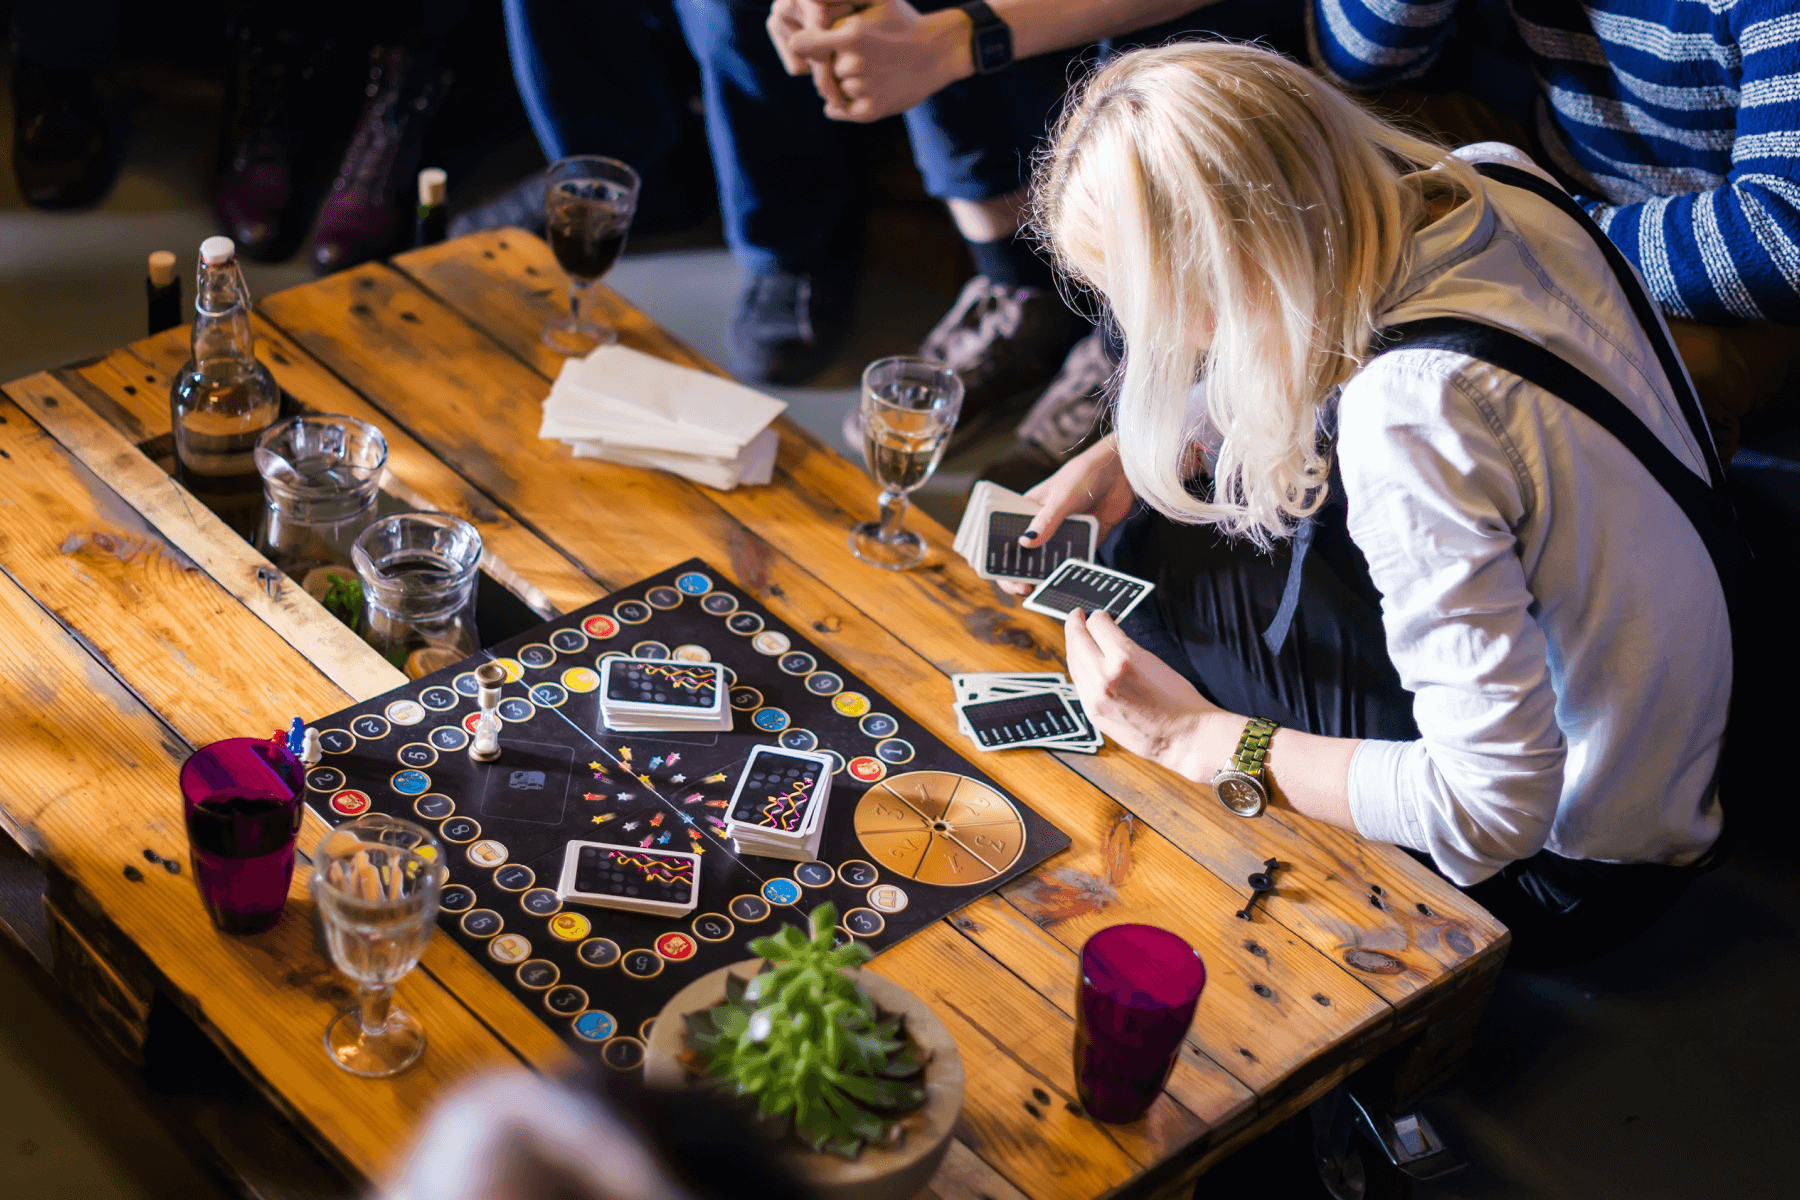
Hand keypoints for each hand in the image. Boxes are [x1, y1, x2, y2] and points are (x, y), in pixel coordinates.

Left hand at [783, 0, 974, 122]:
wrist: (938, 53)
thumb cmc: (902, 21)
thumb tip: (812, 1)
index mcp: (851, 35)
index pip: (800, 45)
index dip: (806, 42)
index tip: (818, 42)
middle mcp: (854, 65)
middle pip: (818, 68)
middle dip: (830, 62)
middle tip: (857, 56)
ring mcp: (862, 90)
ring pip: (829, 89)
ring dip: (839, 82)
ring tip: (866, 71)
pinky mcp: (870, 112)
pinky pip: (836, 110)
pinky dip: (840, 103)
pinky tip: (859, 90)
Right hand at [996, 434, 1135, 595]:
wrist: (1120, 473)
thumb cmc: (1084, 474)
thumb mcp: (1062, 497)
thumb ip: (1046, 520)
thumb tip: (1026, 543)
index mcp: (1028, 511)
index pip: (1005, 536)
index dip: (998, 556)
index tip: (1000, 572)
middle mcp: (1042, 525)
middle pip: (1024, 554)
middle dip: (1019, 574)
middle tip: (1023, 589)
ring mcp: (1062, 535)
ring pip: (1047, 562)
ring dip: (1044, 576)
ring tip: (1042, 589)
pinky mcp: (1082, 541)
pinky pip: (1073, 561)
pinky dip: (1069, 573)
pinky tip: (1067, 582)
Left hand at [1065, 608, 1219, 775]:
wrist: (1184, 736)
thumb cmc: (1179, 701)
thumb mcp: (1154, 661)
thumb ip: (1124, 648)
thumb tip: (1107, 637)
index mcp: (1124, 658)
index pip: (1097, 624)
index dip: (1098, 616)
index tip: (1098, 614)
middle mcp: (1104, 676)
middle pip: (1078, 641)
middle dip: (1075, 625)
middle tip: (1075, 616)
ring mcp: (1095, 696)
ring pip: (1073, 662)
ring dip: (1073, 646)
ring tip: (1075, 637)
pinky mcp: (1093, 712)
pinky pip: (1078, 683)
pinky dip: (1077, 668)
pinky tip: (1080, 663)